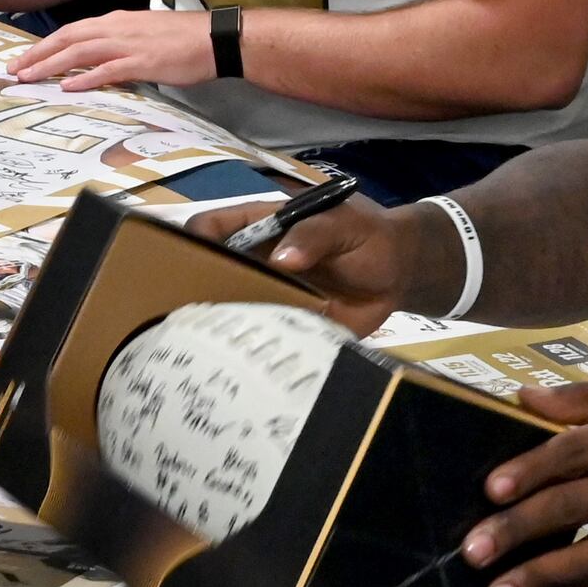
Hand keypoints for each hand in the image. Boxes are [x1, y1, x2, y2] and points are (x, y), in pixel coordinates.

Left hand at [7, 7, 214, 92]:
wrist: (215, 38)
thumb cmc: (183, 39)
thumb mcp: (143, 36)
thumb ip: (119, 46)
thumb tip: (99, 61)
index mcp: (116, 21)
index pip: (72, 31)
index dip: (46, 45)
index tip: (25, 59)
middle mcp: (117, 28)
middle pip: (68, 38)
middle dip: (38, 54)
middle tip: (13, 70)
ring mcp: (129, 44)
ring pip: (80, 52)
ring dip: (51, 65)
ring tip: (29, 78)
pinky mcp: (143, 62)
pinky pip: (108, 69)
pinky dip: (86, 77)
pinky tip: (68, 85)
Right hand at [187, 192, 422, 332]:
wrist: (403, 273)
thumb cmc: (370, 236)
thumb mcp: (345, 225)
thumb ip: (315, 235)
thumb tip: (280, 258)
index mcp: (265, 226)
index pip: (215, 225)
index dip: (194, 238)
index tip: (184, 262)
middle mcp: (259, 259)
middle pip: (213, 269)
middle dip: (195, 286)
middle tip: (184, 310)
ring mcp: (272, 292)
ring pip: (232, 304)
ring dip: (220, 319)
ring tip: (204, 341)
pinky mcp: (289, 321)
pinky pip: (263, 332)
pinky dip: (254, 343)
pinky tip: (243, 361)